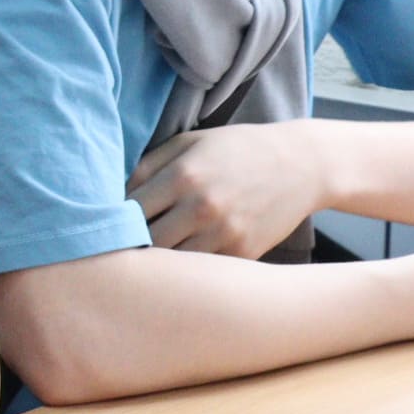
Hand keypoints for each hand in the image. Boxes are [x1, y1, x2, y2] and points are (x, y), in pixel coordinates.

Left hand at [129, 120, 325, 256]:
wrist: (302, 164)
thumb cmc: (238, 150)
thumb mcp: (190, 142)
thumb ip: (147, 165)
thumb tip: (113, 195)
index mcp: (182, 175)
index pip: (128, 210)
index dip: (114, 219)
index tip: (111, 222)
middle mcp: (201, 207)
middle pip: (144, 243)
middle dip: (130, 245)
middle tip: (124, 245)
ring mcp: (223, 234)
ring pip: (170, 264)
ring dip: (158, 261)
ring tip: (150, 256)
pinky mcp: (242, 253)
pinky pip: (201, 271)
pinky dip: (188, 270)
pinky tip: (182, 262)